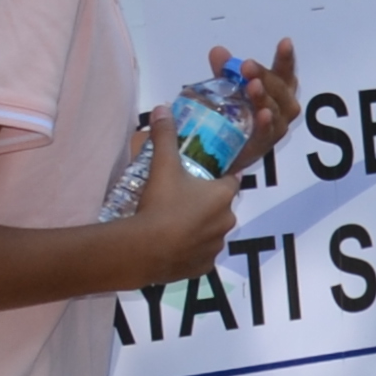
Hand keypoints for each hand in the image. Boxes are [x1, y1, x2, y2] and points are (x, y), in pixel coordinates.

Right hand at [135, 148, 248, 282]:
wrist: (144, 249)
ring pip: (212, 232)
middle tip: (180, 200)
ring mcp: (216, 246)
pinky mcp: (204, 267)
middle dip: (206, 203)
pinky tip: (173, 246)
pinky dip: (191, 251)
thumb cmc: (160, 204)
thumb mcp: (163, 165)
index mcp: (223, 195)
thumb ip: (165, 136)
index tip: (201, 177)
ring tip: (173, 224)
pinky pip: (201, 255)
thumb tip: (162, 108)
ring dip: (200, 228)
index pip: (230, 180)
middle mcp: (227, 221)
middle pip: (220, 207)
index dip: (217, 178)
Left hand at [223, 41, 299, 173]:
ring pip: (274, 109)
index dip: (286, 58)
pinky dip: (265, 123)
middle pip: (279, 88)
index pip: (284, 72)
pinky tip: (262, 114)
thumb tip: (218, 51)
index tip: (285, 42)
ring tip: (253, 86)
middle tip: (247, 66)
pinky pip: (266, 132)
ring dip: (263, 97)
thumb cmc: (236, 114)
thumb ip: (225, 72)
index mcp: (279, 90)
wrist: (225, 150)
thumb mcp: (230, 89)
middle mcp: (283, 108)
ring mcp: (276, 127)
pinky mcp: (264, 144)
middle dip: (264, 75)